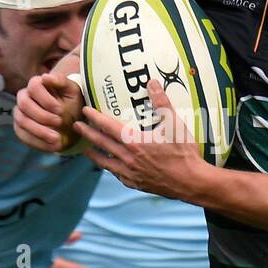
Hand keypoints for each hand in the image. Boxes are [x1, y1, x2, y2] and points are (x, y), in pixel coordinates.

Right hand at [15, 73, 84, 152]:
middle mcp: (24, 97)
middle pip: (24, 104)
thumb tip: (45, 77)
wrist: (72, 121)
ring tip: (57, 139)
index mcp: (37, 84)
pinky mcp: (20, 128)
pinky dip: (38, 143)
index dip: (46, 99)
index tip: (60, 110)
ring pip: (22, 121)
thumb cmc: (72, 103)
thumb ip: (61, 82)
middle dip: (42, 116)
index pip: (33, 86)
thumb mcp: (72, 91)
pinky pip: (23, 136)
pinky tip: (53, 147)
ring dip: (40, 131)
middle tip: (59, 123)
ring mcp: (20, 113)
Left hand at [74, 79, 208, 200]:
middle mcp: (128, 158)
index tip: (85, 110)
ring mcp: (130, 173)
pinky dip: (110, 168)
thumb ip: (161, 103)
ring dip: (94, 154)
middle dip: (88, 133)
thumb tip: (152, 83)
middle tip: (76, 126)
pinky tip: (110, 167)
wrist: (191, 182)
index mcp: (134, 142)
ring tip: (86, 149)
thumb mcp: (174, 124)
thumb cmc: (184, 153)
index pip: (108, 127)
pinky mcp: (136, 184)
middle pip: (102, 144)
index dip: (95, 118)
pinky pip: (117, 175)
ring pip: (105, 162)